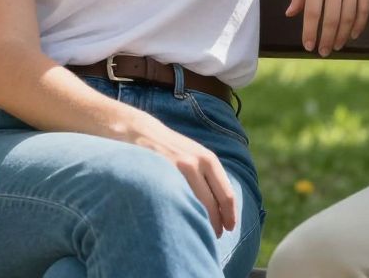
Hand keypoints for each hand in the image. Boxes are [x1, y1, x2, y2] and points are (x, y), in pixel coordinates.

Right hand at [127, 115, 237, 236]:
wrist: (138, 131)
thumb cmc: (168, 148)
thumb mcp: (193, 155)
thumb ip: (207, 175)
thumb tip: (222, 206)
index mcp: (208, 159)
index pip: (226, 195)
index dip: (229, 215)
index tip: (230, 228)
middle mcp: (196, 164)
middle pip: (212, 205)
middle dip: (216, 224)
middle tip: (214, 237)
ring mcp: (177, 169)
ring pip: (195, 206)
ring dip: (199, 224)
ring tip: (197, 234)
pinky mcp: (160, 176)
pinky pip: (175, 202)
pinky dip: (180, 215)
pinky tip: (178, 223)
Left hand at [287, 0, 368, 54]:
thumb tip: (290, 14)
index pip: (312, 13)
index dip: (310, 32)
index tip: (308, 46)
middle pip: (332, 19)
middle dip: (327, 39)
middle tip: (323, 51)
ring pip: (349, 17)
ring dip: (343, 36)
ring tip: (337, 46)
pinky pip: (364, 9)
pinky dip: (359, 25)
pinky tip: (353, 34)